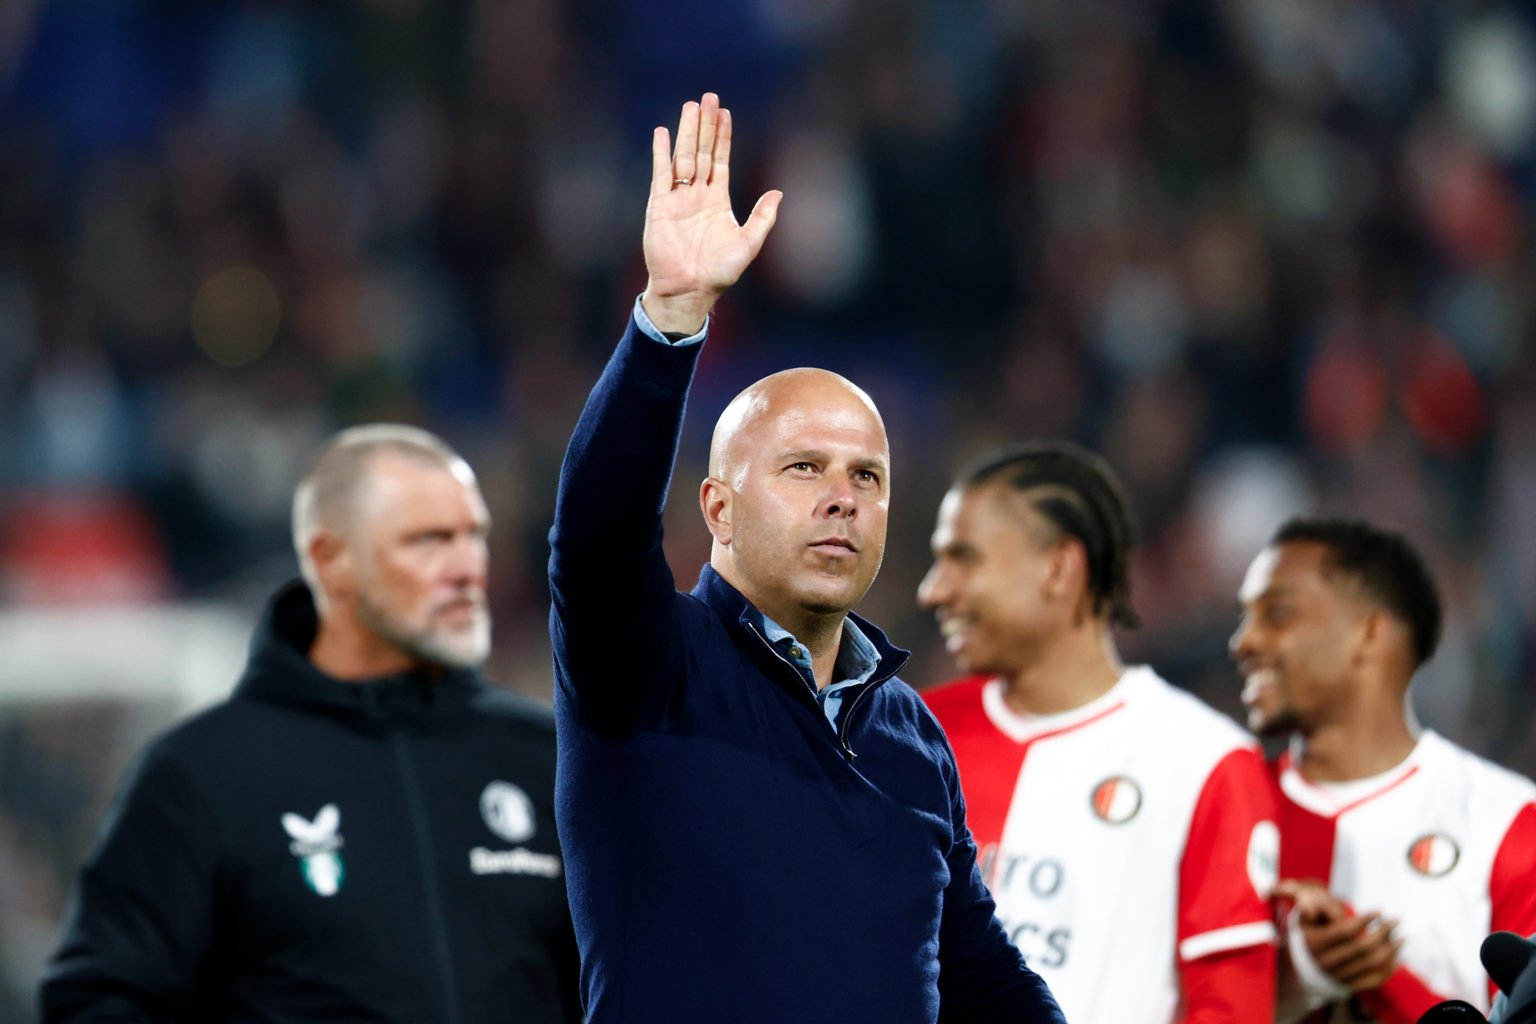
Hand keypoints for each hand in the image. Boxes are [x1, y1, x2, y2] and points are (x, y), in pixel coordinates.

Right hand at [640, 92, 782, 334]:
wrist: (689, 290)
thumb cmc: (719, 272)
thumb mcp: (749, 243)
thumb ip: (763, 218)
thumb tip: (779, 193)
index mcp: (717, 201)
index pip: (721, 160)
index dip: (724, 137)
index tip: (725, 113)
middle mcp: (697, 195)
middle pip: (703, 151)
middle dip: (706, 125)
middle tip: (708, 97)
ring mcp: (678, 199)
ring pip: (684, 157)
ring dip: (687, 131)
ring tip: (691, 106)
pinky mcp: (660, 206)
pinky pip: (661, 175)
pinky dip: (662, 153)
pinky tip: (662, 133)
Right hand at [1274, 879, 1401, 992]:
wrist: (1302, 960)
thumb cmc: (1310, 928)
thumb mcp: (1305, 914)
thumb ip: (1313, 905)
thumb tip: (1318, 910)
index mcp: (1314, 943)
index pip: (1344, 931)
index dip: (1364, 920)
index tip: (1379, 911)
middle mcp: (1325, 962)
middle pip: (1361, 947)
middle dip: (1382, 932)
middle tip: (1396, 920)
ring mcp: (1338, 977)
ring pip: (1370, 964)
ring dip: (1390, 950)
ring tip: (1401, 938)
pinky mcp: (1349, 986)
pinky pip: (1374, 980)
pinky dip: (1388, 969)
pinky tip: (1396, 955)